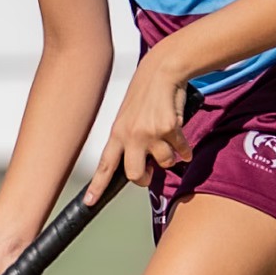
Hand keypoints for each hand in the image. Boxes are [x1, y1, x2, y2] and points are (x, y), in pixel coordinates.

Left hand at [89, 47, 194, 201]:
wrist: (162, 71)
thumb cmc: (145, 94)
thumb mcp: (127, 117)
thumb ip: (128, 140)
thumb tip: (141, 165)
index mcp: (117, 133)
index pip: (104, 165)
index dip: (97, 186)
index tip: (90, 203)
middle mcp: (131, 136)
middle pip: (135, 175)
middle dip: (145, 177)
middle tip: (150, 170)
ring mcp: (150, 133)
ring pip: (164, 163)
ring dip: (170, 157)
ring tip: (169, 142)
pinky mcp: (170, 129)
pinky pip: (182, 151)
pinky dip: (185, 150)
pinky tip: (183, 143)